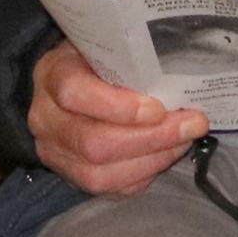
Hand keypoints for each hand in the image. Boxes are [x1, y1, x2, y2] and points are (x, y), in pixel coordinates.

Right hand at [27, 43, 204, 196]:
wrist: (64, 90)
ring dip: (152, 160)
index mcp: (51, 76)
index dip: (117, 105)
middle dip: (151, 138)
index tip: (159, 107)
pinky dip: (145, 174)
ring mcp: (55, 154)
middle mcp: (46, 120)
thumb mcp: (105, 47)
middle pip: (93, 142)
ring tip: (184, 141)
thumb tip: (181, 77)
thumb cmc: (94, 62)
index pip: (74, 92)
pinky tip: (166, 155)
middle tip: (191, 125)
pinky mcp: (72, 179)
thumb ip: (131, 60)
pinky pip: (111, 189)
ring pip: (101, 174)